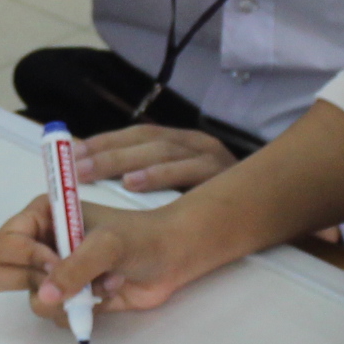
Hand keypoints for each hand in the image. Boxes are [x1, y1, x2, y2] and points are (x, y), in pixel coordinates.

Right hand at [0, 192, 205, 322]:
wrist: (173, 257)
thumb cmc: (140, 237)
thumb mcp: (107, 244)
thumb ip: (75, 267)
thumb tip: (44, 295)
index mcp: (41, 218)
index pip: (4, 243)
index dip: (24, 257)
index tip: (54, 262)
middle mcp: (39, 245)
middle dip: (33, 281)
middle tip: (62, 277)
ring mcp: (53, 274)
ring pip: (31, 299)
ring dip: (68, 297)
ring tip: (100, 282)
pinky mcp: (69, 299)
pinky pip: (54, 316)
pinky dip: (81, 310)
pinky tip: (106, 293)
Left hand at [79, 122, 236, 195]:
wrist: (272, 209)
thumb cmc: (220, 202)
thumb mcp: (184, 184)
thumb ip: (149, 178)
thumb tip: (100, 178)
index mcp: (182, 142)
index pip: (138, 134)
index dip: (104, 141)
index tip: (72, 153)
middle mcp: (196, 143)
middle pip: (145, 140)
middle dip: (106, 151)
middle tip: (74, 166)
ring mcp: (211, 157)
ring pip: (161, 151)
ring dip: (123, 160)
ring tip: (92, 170)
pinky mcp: (223, 175)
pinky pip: (187, 171)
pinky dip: (158, 175)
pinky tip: (133, 184)